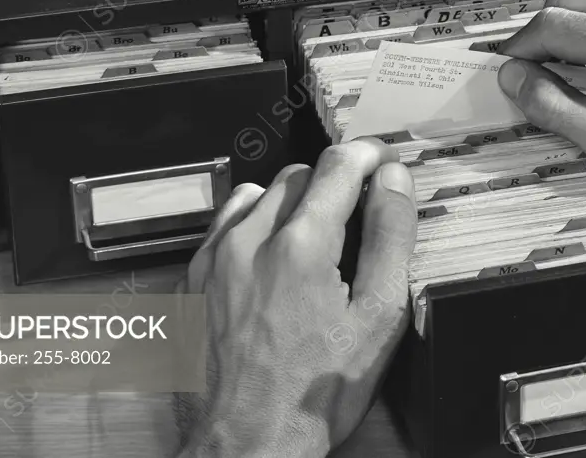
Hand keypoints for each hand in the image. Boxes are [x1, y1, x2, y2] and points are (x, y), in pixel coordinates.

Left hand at [173, 138, 416, 457]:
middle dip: (333, 183)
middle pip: (299, 174)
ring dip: (290, 202)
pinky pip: (224, 224)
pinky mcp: (192, 278)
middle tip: (356, 213)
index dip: (370, 156)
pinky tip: (269, 259)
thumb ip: (390, 238)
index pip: (339, 164)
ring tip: (312, 241)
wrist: (247, 443)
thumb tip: (393, 183)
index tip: (382, 162)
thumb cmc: (311, 394)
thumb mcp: (378, 318)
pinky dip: (252, 225)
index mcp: (301, 246)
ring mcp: (214, 258)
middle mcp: (250, 241)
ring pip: (258, 193)